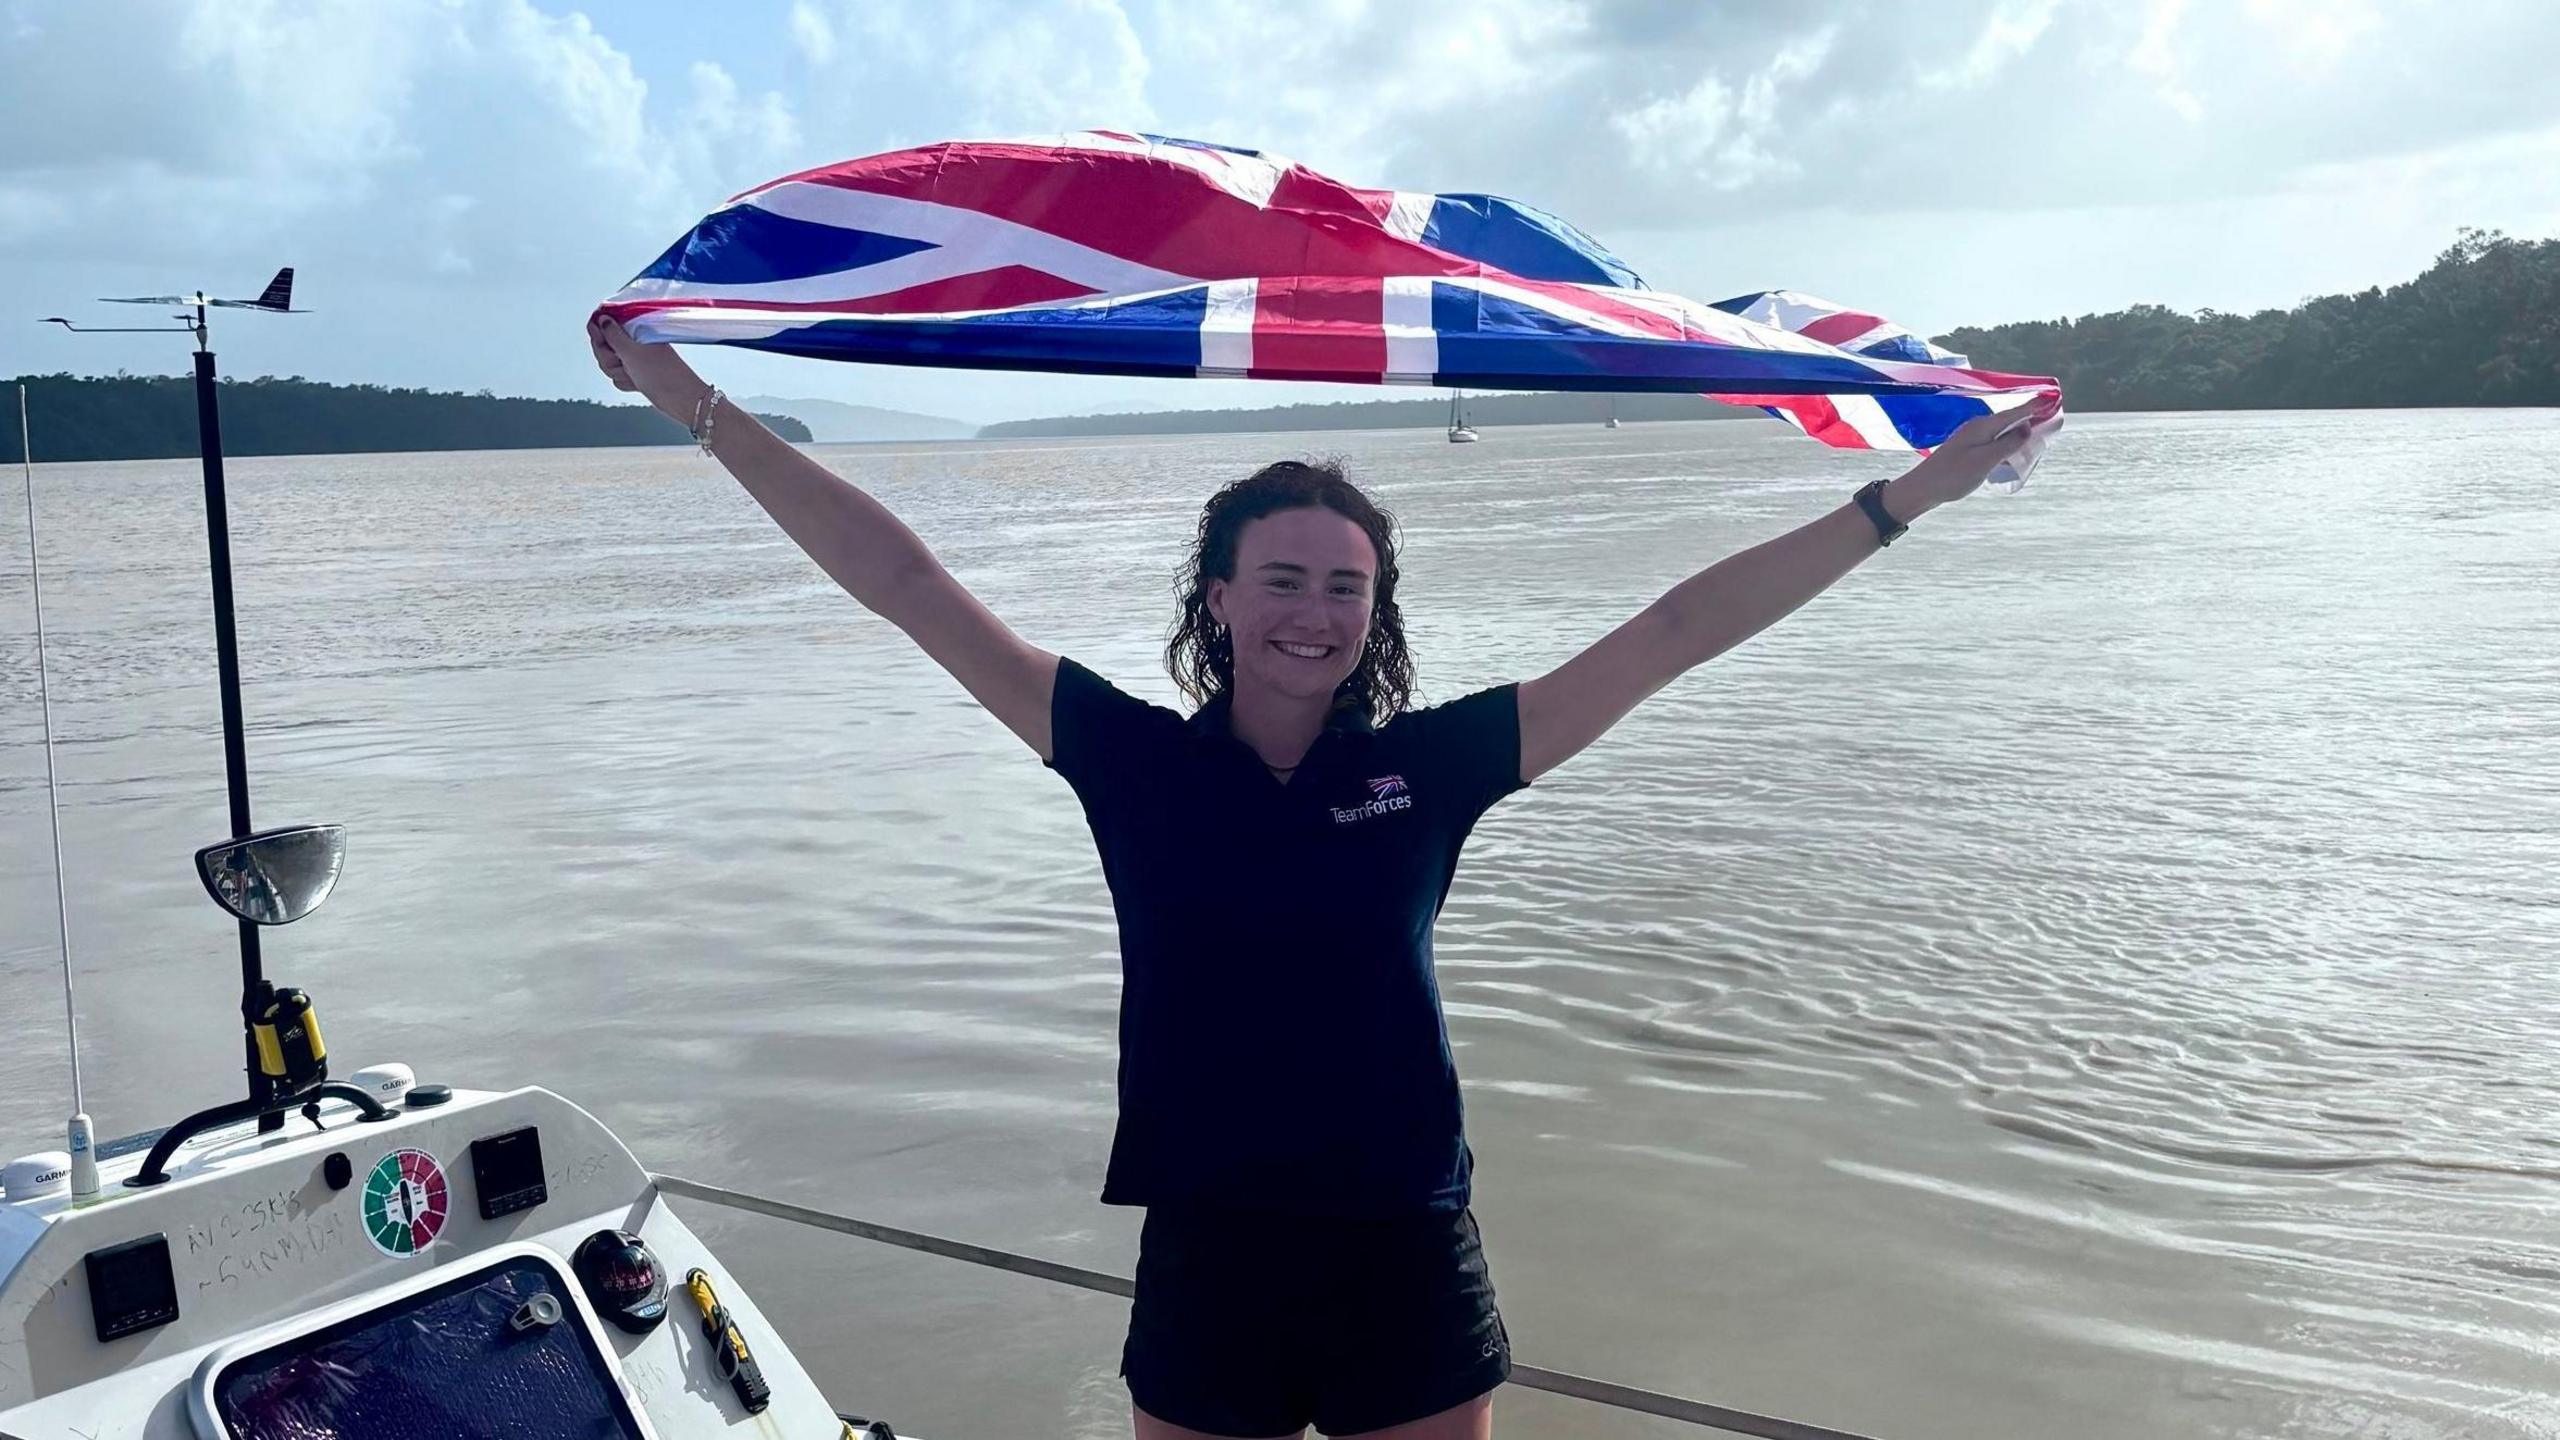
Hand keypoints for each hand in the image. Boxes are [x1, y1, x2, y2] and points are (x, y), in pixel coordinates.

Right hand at [587, 312, 709, 421]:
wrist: (680, 397)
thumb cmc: (660, 373)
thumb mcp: (631, 352)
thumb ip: (613, 335)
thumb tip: (602, 319)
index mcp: (635, 330)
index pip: (606, 325)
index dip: (598, 330)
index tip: (596, 335)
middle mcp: (634, 342)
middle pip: (603, 348)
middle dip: (608, 359)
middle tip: (623, 363)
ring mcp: (635, 358)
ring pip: (609, 365)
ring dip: (618, 372)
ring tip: (633, 374)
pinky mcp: (637, 373)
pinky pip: (618, 377)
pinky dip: (625, 382)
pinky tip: (637, 383)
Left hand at [1883, 392, 2062, 516]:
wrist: (1923, 488)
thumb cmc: (1953, 475)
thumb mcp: (1984, 461)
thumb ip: (2007, 444)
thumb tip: (2028, 428)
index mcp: (1983, 426)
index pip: (2014, 413)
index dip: (2034, 406)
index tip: (2052, 398)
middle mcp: (1978, 428)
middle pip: (2010, 420)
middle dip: (2029, 417)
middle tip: (2051, 416)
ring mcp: (1972, 438)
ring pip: (2002, 432)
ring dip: (2019, 432)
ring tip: (2038, 434)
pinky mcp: (1968, 450)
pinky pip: (1994, 442)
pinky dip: (2007, 444)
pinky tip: (2013, 452)